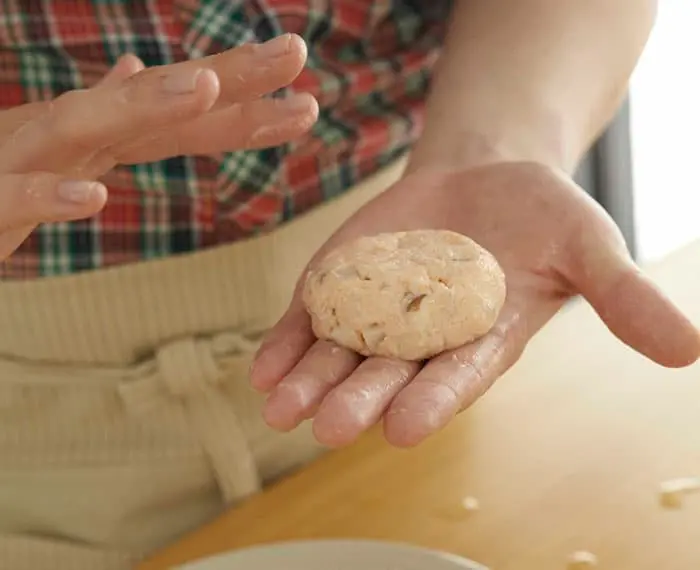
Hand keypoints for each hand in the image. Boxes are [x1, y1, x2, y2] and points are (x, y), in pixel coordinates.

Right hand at [0, 34, 316, 258]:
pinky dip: (52, 196)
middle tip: (295, 53)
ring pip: (90, 127)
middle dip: (230, 80)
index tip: (304, 78)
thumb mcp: (62, 146)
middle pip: (159, 104)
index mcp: (99, 130)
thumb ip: (106, 116)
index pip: (185, 113)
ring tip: (207, 89)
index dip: (246, 97)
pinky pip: (16, 197)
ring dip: (148, 106)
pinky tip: (94, 199)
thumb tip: (136, 68)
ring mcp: (25, 159)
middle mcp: (71, 133)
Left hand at [251, 161, 699, 446]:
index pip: (455, 378)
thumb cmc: (540, 216)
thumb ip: (623, 297)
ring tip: (281, 407)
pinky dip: (289, 341)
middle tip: (331, 427)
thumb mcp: (587, 246)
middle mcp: (424, 340)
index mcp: (481, 341)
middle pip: (388, 375)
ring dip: (310, 381)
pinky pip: (313, 319)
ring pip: (340, 356)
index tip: (405, 426)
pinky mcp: (344, 286)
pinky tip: (264, 368)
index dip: (432, 399)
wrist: (484, 178)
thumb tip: (688, 348)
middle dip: (359, 400)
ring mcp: (377, 315)